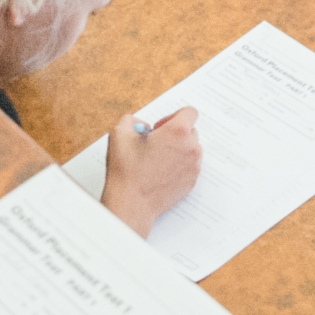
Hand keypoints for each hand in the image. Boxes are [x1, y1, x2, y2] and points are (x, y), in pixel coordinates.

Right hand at [101, 106, 203, 236]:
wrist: (132, 203)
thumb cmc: (127, 170)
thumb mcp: (120, 133)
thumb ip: (132, 119)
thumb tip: (141, 125)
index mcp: (178, 132)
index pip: (189, 112)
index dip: (173, 116)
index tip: (160, 128)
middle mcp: (191, 148)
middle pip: (191, 131)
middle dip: (175, 134)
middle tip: (156, 144)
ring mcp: (193, 167)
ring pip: (191, 149)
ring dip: (178, 150)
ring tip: (157, 160)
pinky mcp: (191, 182)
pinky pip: (189, 167)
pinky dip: (179, 166)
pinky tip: (160, 173)